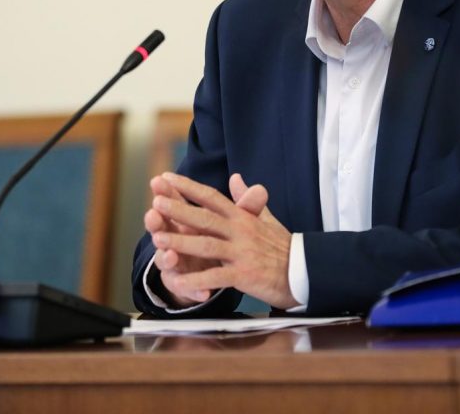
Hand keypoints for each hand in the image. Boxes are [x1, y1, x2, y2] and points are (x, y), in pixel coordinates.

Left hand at [149, 172, 296, 309]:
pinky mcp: (244, 275)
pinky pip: (216, 277)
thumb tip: (236, 177)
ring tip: (158, 239)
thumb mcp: (264, 218)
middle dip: (179, 209)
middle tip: (156, 201)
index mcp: (242, 217)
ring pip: (207, 245)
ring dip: (181, 242)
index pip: (211, 197)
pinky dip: (196, 281)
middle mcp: (240, 231)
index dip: (188, 187)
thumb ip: (246, 200)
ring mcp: (242, 253)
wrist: (304, 272)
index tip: (167, 178)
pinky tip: (177, 282)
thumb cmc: (281, 246)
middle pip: (205, 218)